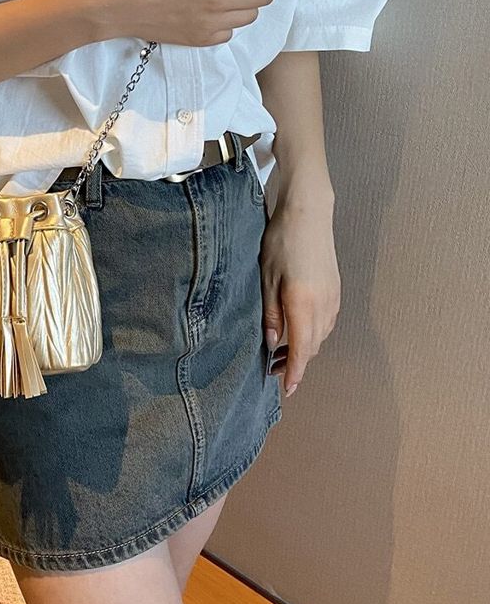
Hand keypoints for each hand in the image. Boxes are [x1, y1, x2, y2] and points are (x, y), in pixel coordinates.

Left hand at [259, 191, 340, 396]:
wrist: (308, 214)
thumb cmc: (281, 241)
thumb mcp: (266, 279)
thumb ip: (271, 314)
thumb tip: (272, 344)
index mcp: (304, 303)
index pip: (301, 349)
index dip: (294, 372)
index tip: (287, 390)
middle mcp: (324, 305)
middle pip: (312, 346)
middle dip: (295, 363)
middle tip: (271, 370)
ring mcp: (333, 297)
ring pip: (320, 335)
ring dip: (304, 348)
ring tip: (280, 351)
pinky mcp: (336, 290)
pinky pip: (327, 322)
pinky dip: (312, 333)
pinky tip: (298, 329)